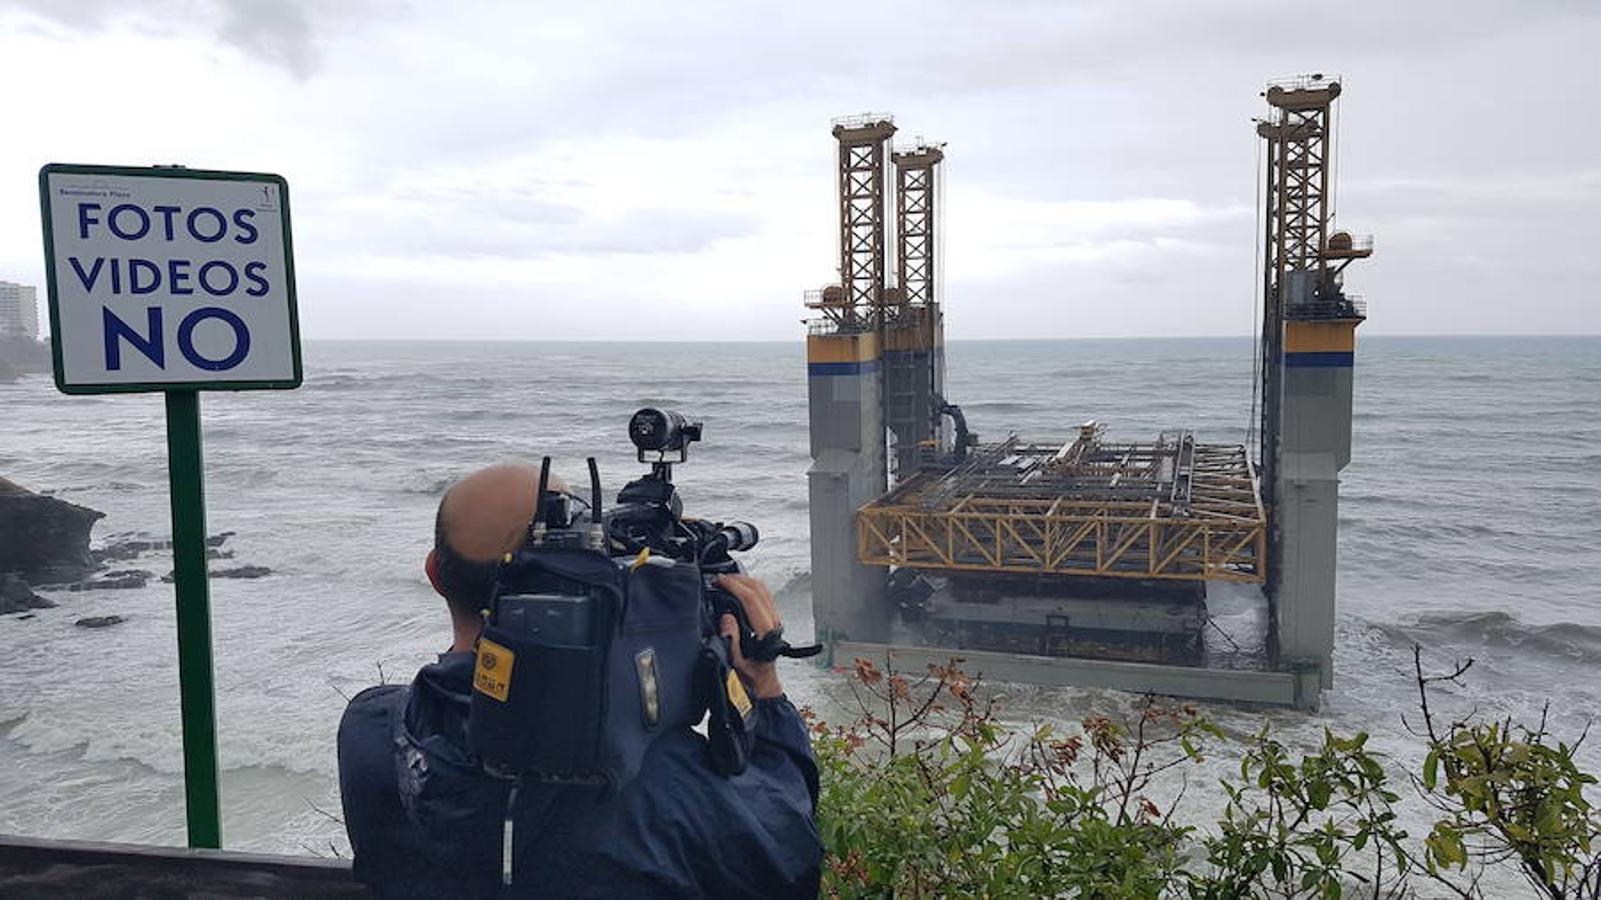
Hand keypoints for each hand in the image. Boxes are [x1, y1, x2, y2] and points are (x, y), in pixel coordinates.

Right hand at [712, 574, 784, 699]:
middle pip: (759, 589)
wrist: (763, 683)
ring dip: (744, 581)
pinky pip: (763, 596)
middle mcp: (772, 623)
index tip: (719, 581)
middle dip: (738, 579)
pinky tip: (737, 590)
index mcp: (764, 632)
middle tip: (720, 579)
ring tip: (726, 582)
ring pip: (763, 590)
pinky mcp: (772, 620)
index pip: (751, 599)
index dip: (734, 586)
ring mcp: (774, 620)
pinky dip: (749, 588)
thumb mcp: (735, 663)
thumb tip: (727, 617)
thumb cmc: (750, 676)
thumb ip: (731, 640)